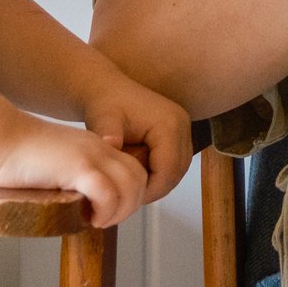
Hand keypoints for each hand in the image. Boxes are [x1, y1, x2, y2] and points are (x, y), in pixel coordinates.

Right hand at [0, 115, 150, 228]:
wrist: (0, 137)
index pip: (131, 169)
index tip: (109, 211)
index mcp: (95, 146)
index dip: (127, 194)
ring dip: (120, 211)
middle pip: (139, 177)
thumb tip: (72, 207)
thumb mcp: (56, 165)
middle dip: (130, 205)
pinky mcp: (77, 166)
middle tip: (106, 219)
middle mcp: (98, 148)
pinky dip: (105, 211)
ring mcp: (90, 156)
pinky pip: (108, 192)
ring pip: (131, 185)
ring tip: (99, 221)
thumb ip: (70, 179)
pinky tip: (91, 218)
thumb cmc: (17, 155)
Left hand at [76, 70, 194, 206]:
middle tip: (127, 197)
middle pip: (176, 172)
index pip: (168, 170)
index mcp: (169, 123)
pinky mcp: (179, 133)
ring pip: (177, 170)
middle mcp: (182, 125)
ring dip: (157, 182)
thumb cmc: (105, 103)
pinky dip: (159, 173)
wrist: (109, 89)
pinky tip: (138, 175)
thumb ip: (108, 135)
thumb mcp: (103, 119)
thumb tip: (112, 146)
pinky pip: (175, 163)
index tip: (126, 198)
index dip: (149, 189)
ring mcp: (183, 129)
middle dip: (153, 189)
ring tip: (131, 187)